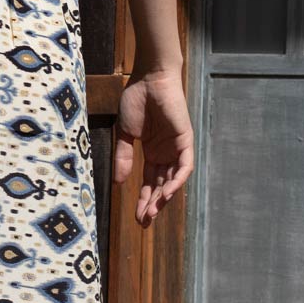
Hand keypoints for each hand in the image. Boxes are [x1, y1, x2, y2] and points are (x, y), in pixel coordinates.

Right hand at [114, 66, 194, 226]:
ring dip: (164, 198)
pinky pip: (184, 166)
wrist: (149, 78)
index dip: (144, 200)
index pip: (149, 183)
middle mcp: (165, 154)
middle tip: (144, 223)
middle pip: (161, 186)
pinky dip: (177, 181)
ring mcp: (176, 148)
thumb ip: (124, 156)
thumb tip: (118, 182)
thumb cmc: (136, 100)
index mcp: (152, 153)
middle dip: (153, 205)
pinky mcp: (185, 141)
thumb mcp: (125, 133)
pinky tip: (167, 193)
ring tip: (152, 213)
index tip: (137, 218)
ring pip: (173, 180)